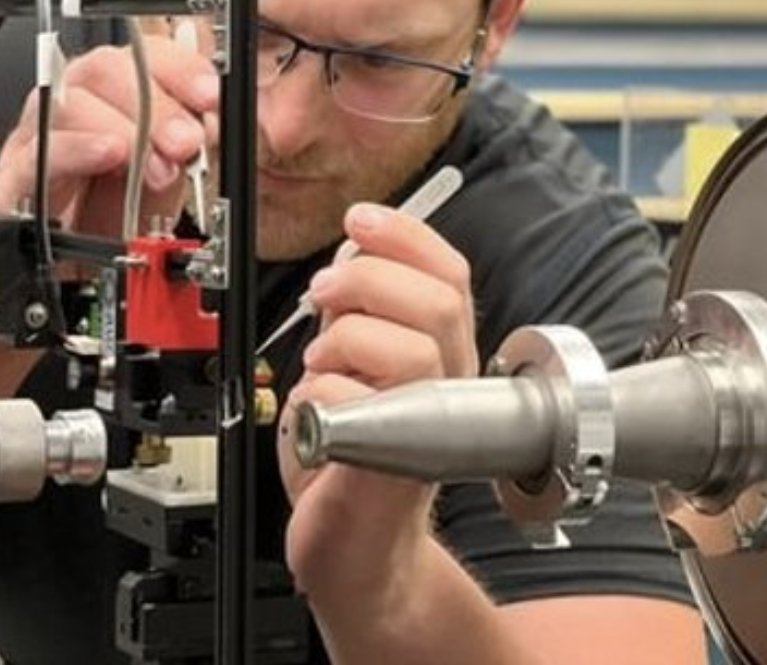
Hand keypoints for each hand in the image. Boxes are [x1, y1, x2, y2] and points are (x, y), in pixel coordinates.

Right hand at [0, 32, 218, 236]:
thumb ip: (186, 141)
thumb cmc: (115, 210)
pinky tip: (110, 154)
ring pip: (69, 104)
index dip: (180, 68)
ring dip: (124, 130)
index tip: (210, 97)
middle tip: (188, 141)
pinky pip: (37, 155)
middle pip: (103, 69)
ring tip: (159, 163)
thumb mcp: (165, 174)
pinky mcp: (16, 181)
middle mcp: (71, 103)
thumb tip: (212, 118)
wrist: (77, 264)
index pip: (143, 53)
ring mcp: (38, 138)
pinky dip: (77, 150)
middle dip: (156, 104)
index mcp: (113, 92)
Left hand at [277, 202, 477, 608]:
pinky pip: (352, 403)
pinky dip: (316, 396)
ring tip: (320, 363)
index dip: (406, 235)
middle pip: (438, 301)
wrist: (354, 547)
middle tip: (324, 291)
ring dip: (344, 340)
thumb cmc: (354, 456)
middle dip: (368, 278)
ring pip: (408, 349)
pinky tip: (315, 415)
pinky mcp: (390, 467)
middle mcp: (445, 386)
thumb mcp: (356, 362)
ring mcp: (421, 427)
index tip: (360, 219)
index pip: (450, 272)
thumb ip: (361, 311)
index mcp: (442, 351)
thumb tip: (350, 254)